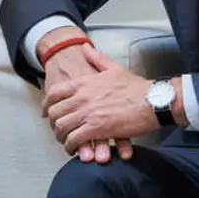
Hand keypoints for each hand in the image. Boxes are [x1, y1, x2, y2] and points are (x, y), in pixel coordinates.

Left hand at [43, 48, 158, 155]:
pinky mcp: (97, 128)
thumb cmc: (137, 87)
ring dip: (60, 137)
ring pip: (62, 127)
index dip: (47, 104)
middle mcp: (82, 97)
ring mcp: (88, 113)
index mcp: (84, 83)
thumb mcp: (114, 68)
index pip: (55, 93)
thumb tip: (85, 48)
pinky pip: (74, 139)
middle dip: (53, 124)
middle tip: (57, 130)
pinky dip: (70, 146)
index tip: (45, 112)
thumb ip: (96, 58)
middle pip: (55, 112)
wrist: (153, 101)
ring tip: (65, 142)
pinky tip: (74, 149)